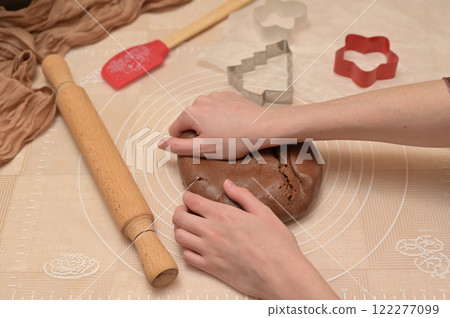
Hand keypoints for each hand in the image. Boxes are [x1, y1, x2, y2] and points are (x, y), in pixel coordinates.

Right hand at [158, 91, 271, 158]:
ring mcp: (214, 95)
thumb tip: (161, 143)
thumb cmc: (234, 140)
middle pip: (189, 121)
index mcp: (191, 113)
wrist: (262, 126)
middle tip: (216, 142)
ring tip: (226, 133)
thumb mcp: (203, 148)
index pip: (175, 130)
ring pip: (203, 114)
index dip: (186, 142)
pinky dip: (221, 116)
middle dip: (199, 132)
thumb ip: (179, 146)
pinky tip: (232, 124)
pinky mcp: (227, 95)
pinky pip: (216, 107)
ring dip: (210, 123)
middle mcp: (200, 100)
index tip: (202, 147)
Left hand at [173, 179, 338, 298]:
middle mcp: (211, 232)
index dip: (188, 197)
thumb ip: (243, 196)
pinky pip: (187, 257)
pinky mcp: (211, 268)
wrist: (281, 274)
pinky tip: (198, 247)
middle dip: (180, 211)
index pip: (191, 201)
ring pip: (179, 237)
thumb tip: (227, 184)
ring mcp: (209, 251)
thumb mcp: (263, 212)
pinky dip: (188, 250)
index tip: (192, 198)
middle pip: (179, 218)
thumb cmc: (276, 243)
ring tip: (191, 228)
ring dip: (181, 230)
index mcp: (223, 215)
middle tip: (187, 212)